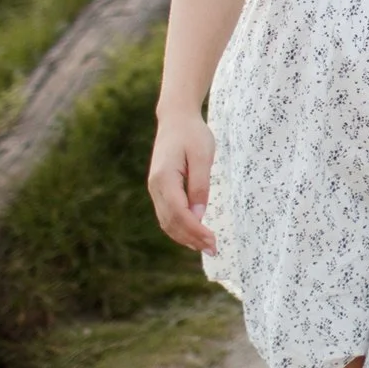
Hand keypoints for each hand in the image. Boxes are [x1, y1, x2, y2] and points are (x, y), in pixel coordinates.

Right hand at [148, 113, 217, 254]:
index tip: (213, 241)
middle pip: (171, 222)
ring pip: (166, 221)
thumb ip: (199, 185)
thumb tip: (199, 214)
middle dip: (192, 239)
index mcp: (165, 178)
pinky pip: (166, 214)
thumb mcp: (202, 156)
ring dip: (184, 237)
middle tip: (214, 249)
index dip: (196, 231)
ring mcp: (155, 188)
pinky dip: (178, 228)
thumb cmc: (192, 134)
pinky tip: (193, 234)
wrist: (176, 118)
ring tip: (205, 247)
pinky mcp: (159, 188)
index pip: (180, 214)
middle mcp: (155, 186)